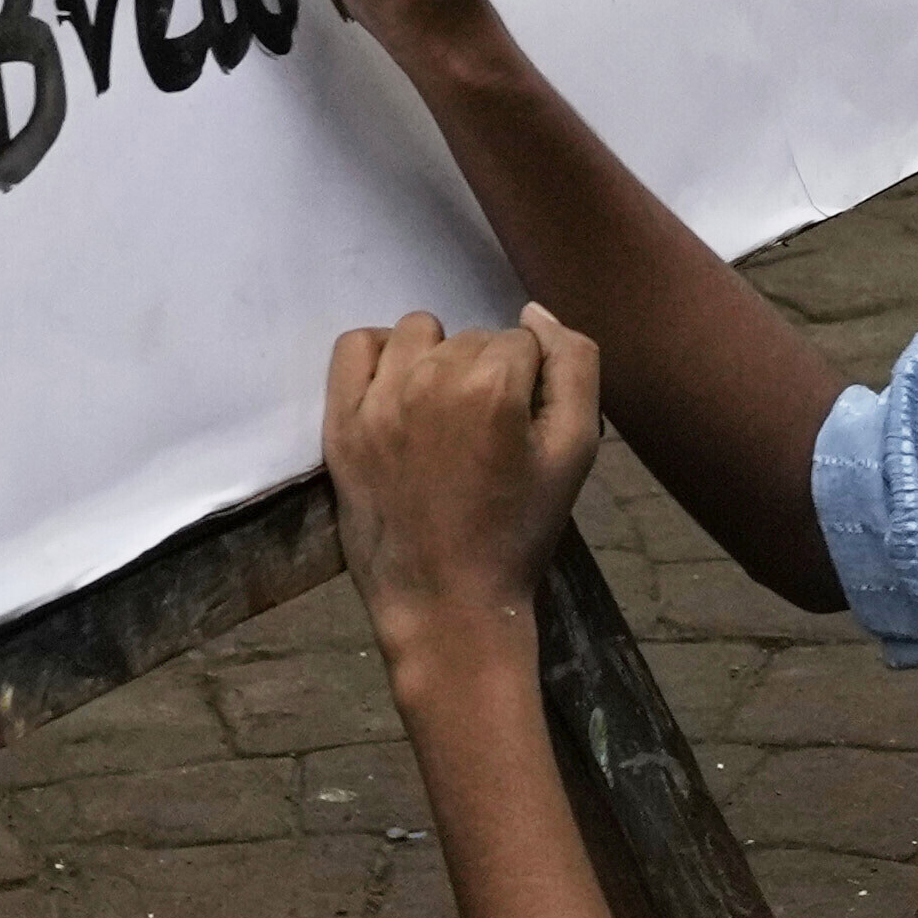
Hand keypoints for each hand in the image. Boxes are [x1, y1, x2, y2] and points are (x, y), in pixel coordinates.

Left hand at [325, 306, 604, 687]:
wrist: (449, 603)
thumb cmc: (518, 532)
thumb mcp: (576, 451)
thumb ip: (575, 366)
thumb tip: (535, 313)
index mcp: (494, 385)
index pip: (524, 342)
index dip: (532, 384)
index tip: (522, 432)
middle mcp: (430, 379)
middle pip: (473, 338)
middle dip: (488, 374)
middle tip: (486, 437)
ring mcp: (378, 401)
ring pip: (419, 333)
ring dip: (437, 359)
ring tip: (443, 413)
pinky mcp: (341, 423)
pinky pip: (354, 347)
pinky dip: (379, 355)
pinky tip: (398, 391)